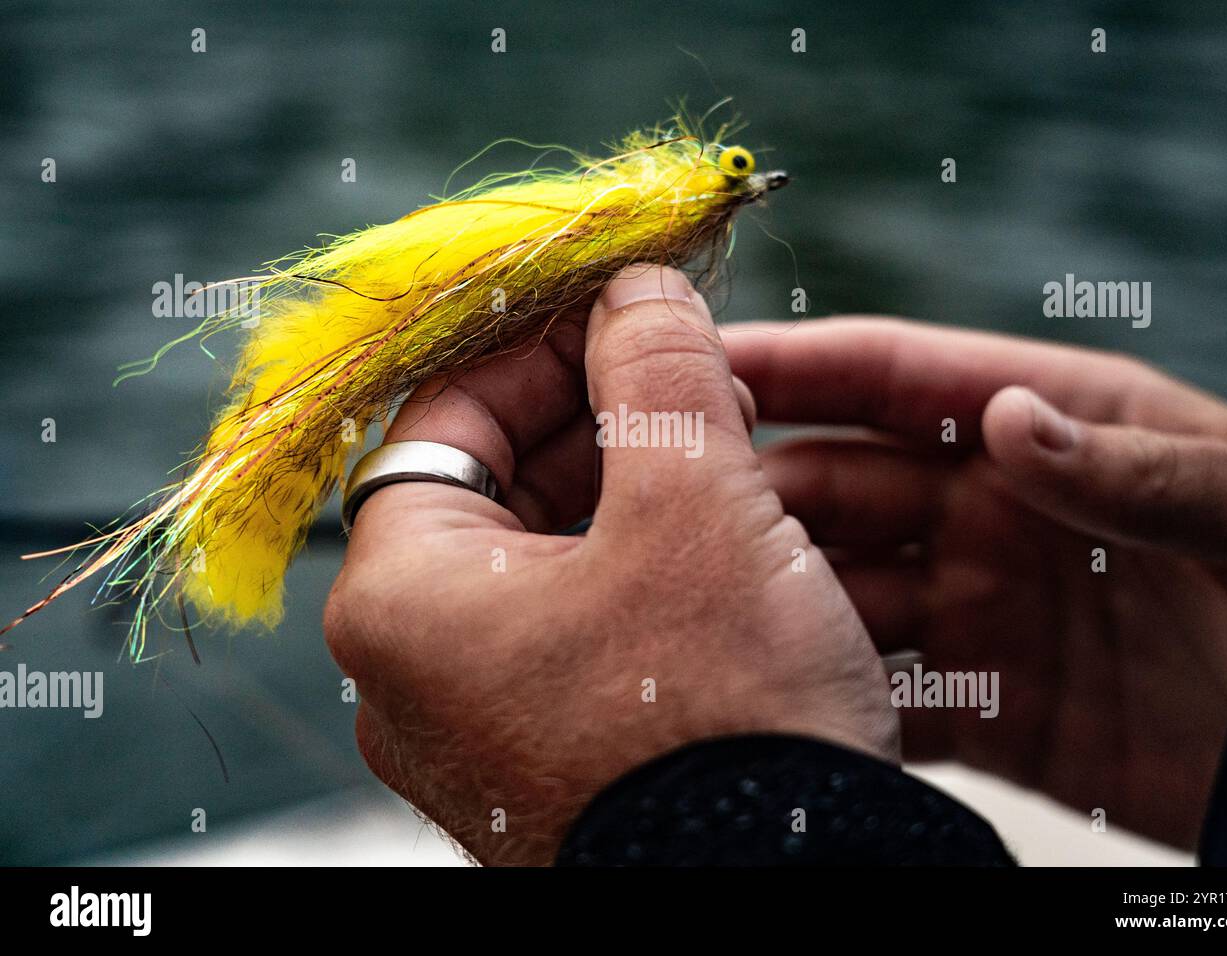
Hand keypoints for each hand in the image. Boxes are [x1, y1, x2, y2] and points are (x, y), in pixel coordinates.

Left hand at [323, 268, 899, 865]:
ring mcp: (478, 728)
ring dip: (633, 489)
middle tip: (693, 375)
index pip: (445, 417)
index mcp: (401, 599)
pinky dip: (641, 572)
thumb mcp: (698, 503)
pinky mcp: (545, 764)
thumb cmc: (723, 714)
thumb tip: (640, 287)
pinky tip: (724, 550)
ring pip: (547, 559)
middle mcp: (414, 673)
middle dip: (601, 414)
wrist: (786, 898)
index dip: (540, 342)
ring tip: (728, 456)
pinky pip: (577, 631)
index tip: (625, 306)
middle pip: (496, 487)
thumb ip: (658, 368)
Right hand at [724, 318, 1226, 846]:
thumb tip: (1010, 419)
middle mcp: (1000, 510)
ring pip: (838, 590)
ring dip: (772, 599)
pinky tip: (780, 702)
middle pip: (840, 484)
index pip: (899, 377)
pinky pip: (883, 693)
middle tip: (661, 513)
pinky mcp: (991, 706)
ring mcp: (986, 607)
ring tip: (697, 616)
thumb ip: (1146, 469)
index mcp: (1060, 427)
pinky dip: (830, 698)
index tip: (687, 359)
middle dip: (749, 491)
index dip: (792, 362)